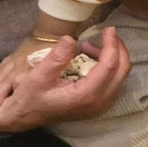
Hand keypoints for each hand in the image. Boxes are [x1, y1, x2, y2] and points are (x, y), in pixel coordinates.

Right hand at [0, 27, 130, 132]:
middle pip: (122, 70)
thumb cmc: (29, 97)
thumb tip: (71, 38)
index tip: (109, 29)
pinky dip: (109, 66)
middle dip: (117, 48)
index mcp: (86, 95)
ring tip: (87, 47)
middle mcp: (99, 102)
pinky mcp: (100, 104)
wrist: (24, 118)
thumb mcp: (37, 76)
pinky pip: (114, 81)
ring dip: (112, 56)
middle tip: (104, 34)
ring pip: (121, 75)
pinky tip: (90, 58)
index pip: (110, 65)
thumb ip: (55, 58)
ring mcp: (102, 105)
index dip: (112, 44)